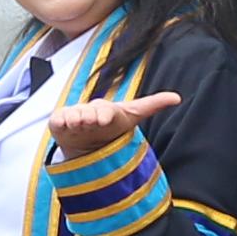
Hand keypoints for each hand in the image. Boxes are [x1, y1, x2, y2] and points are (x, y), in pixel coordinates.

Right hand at [39, 87, 180, 158]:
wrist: (88, 137)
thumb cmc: (112, 124)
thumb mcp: (132, 115)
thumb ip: (153, 105)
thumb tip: (178, 97)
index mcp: (107, 109)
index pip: (106, 110)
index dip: (104, 114)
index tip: (104, 119)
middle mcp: (90, 111)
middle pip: (88, 113)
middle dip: (88, 117)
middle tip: (89, 122)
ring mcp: (74, 116)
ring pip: (72, 116)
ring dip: (74, 120)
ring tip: (77, 125)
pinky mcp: (60, 123)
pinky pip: (59, 121)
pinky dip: (61, 122)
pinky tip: (66, 125)